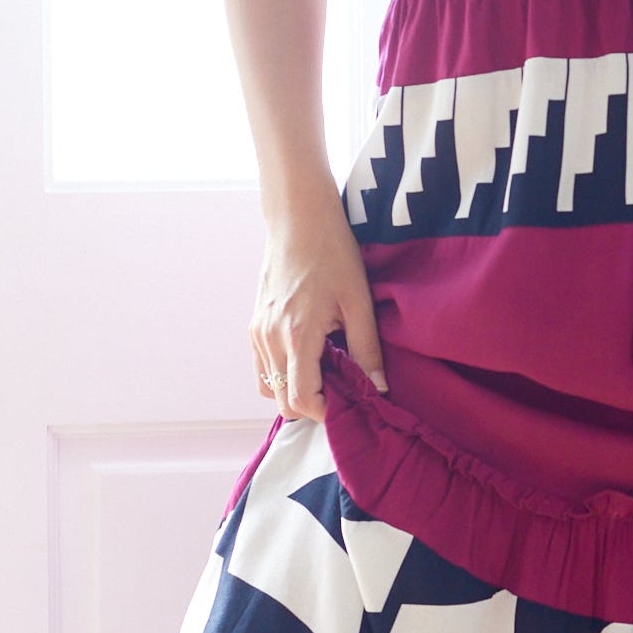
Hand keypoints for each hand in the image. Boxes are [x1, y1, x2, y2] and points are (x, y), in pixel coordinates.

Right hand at [251, 200, 386, 418]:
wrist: (298, 219)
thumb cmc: (332, 253)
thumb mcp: (359, 301)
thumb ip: (367, 349)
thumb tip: (378, 388)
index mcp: (298, 336)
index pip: (302, 399)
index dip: (325, 413)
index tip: (349, 405)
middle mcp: (270, 339)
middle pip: (282, 402)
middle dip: (312, 406)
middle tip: (341, 391)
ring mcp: (258, 332)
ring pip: (268, 387)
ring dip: (294, 391)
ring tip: (325, 372)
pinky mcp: (254, 324)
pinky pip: (262, 367)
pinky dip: (281, 374)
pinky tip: (308, 357)